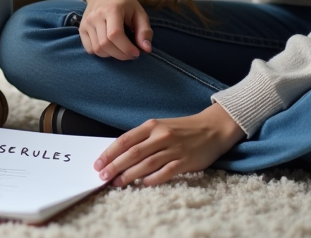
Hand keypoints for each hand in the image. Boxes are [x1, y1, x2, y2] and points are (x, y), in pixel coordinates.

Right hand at [80, 0, 152, 59]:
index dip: (126, 48)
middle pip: (105, 44)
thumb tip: (146, 49)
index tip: (136, 53)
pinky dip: (101, 53)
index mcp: (112, 9)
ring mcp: (86, 22)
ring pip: (97, 49)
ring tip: (121, 50)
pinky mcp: (82, 28)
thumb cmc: (125, 4)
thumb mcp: (139, 12)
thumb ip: (144, 31)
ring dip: (112, 55)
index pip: (115, 34)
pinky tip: (110, 48)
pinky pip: (89, 49)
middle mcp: (96, 15)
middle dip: (121, 54)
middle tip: (131, 54)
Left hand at [94, 103, 244, 186]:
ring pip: (146, 163)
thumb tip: (121, 155)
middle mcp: (161, 136)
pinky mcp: (185, 161)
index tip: (98, 163)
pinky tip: (143, 184)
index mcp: (152, 126)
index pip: (125, 140)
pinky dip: (152, 179)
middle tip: (103, 176)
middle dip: (115, 165)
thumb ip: (143, 138)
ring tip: (117, 183)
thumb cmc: (183, 129)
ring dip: (130, 175)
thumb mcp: (161, 127)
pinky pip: (165, 172)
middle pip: (133, 153)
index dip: (110, 152)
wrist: (212, 128)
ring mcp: (173, 148)